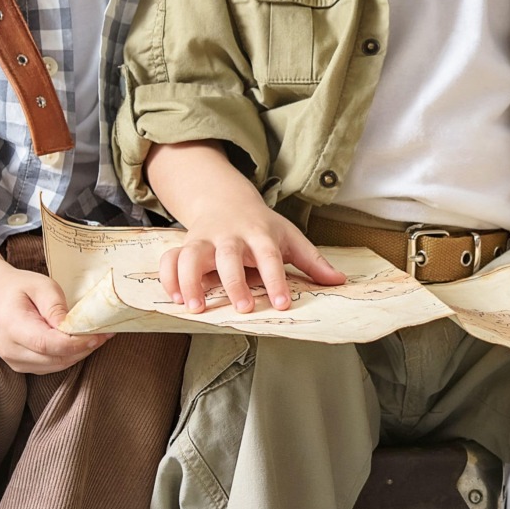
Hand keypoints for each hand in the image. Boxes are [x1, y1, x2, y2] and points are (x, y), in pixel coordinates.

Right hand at [0, 266, 107, 374]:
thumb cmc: (21, 288)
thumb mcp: (42, 286)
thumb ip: (56, 307)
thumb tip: (72, 328)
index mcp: (13, 327)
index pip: (48, 344)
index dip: (76, 343)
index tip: (98, 334)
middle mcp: (11, 349)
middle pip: (55, 359)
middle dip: (84, 348)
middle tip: (105, 333)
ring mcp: (14, 361)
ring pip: (56, 366)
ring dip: (79, 354)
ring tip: (96, 336)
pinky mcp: (22, 366)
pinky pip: (51, 366)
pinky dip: (69, 356)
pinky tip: (80, 343)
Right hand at [167, 189, 345, 314]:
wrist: (226, 199)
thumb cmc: (262, 226)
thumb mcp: (290, 237)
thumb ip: (312, 261)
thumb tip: (340, 281)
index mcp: (260, 234)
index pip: (270, 257)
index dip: (276, 280)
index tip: (283, 304)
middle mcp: (230, 236)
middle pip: (230, 256)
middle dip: (235, 282)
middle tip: (244, 308)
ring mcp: (204, 239)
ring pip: (191, 255)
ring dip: (191, 281)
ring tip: (196, 308)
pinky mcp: (185, 245)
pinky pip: (170, 260)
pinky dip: (169, 279)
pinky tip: (176, 300)